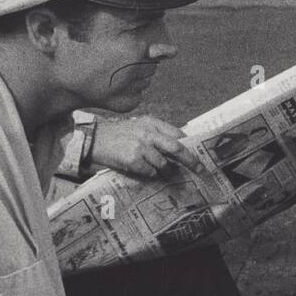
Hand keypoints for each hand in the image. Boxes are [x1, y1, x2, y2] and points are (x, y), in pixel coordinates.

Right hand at [89, 117, 205, 177]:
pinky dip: (149, 173)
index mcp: (151, 122)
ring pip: (163, 164)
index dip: (190, 145)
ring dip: (164, 170)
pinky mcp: (133, 160)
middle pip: (177, 148)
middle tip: (201, 170)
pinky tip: (139, 168)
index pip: (177, 134)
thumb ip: (158, 134)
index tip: (200, 154)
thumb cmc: (119, 135)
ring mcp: (141, 147)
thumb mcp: (139, 127)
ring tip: (154, 167)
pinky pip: (150, 172)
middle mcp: (148, 133)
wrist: (94, 140)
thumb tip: (180, 146)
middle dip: (191, 160)